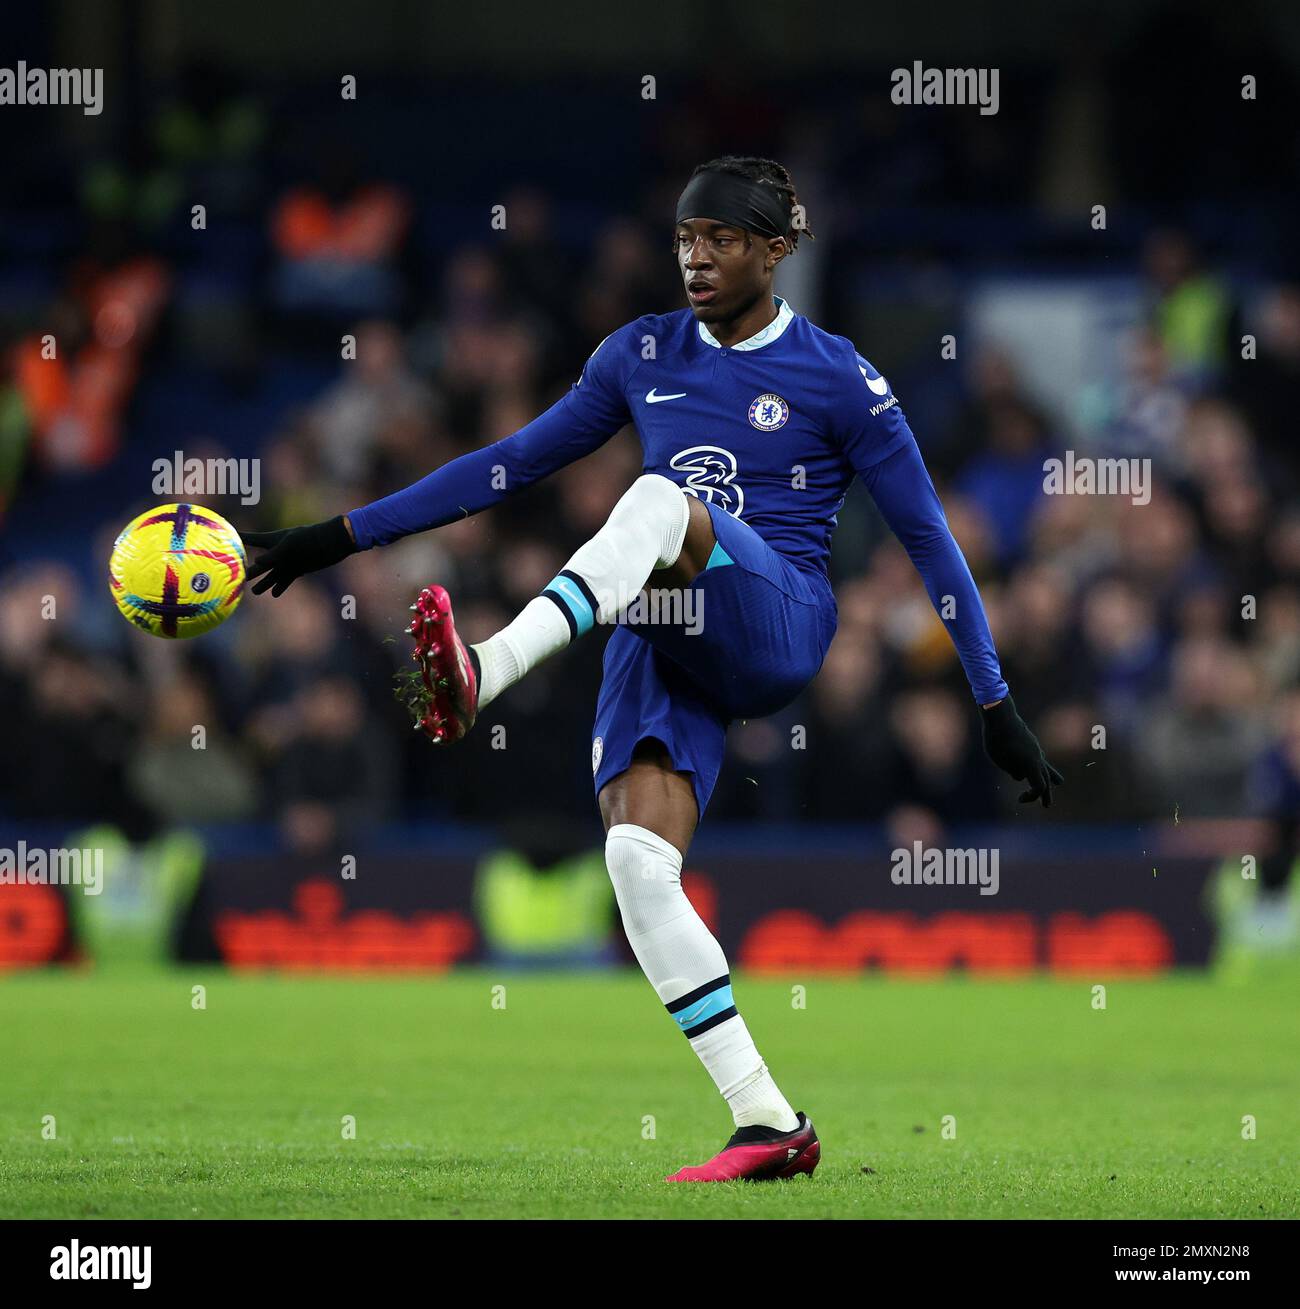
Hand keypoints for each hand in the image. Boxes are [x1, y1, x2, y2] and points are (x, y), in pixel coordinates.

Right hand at [242, 515, 356, 595]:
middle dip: (248, 571)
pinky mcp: (298, 570)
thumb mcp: (289, 545)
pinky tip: (274, 594)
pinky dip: (280, 587)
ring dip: (263, 583)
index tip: (223, 537)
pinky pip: (285, 580)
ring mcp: (287, 562)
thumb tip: (256, 563)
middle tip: (236, 580)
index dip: (237, 539)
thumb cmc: (308, 538)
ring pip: (271, 575)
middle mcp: (277, 553)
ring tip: (253, 592)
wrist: (331, 542)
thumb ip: (272, 555)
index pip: (250, 539)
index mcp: (272, 541)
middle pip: (258, 564)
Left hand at [980, 695, 1063, 807]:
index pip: (1039, 787)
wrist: (1001, 717)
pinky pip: (1038, 757)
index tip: (1019, 799)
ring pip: (1046, 766)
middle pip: (1046, 780)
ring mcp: (1035, 749)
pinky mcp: (1030, 742)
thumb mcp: (1001, 761)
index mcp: (1031, 765)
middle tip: (1047, 805)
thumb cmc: (997, 741)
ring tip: (1059, 782)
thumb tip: (1020, 775)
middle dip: (1045, 794)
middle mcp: (1037, 758)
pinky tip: (1040, 765)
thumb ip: (1013, 771)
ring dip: (1050, 777)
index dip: (1031, 797)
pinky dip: (1040, 766)